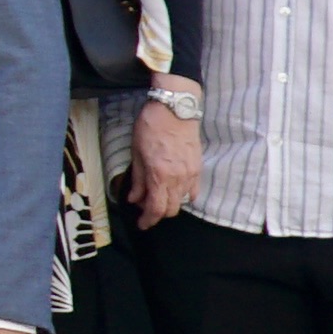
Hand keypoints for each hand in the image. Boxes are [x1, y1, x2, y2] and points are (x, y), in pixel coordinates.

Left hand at [128, 102, 201, 227]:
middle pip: (170, 209)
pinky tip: (173, 191)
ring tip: (157, 196)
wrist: (175, 109)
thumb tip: (134, 198)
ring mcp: (190, 173)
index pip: (155, 208)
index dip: (148, 220)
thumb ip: (137, 179)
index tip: (141, 224)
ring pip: (181, 202)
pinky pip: (193, 191)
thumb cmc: (151, 127)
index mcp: (159, 175)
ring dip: (169, 204)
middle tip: (146, 210)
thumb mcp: (136, 153)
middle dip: (157, 214)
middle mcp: (177, 178)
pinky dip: (183, 196)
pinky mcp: (198, 168)